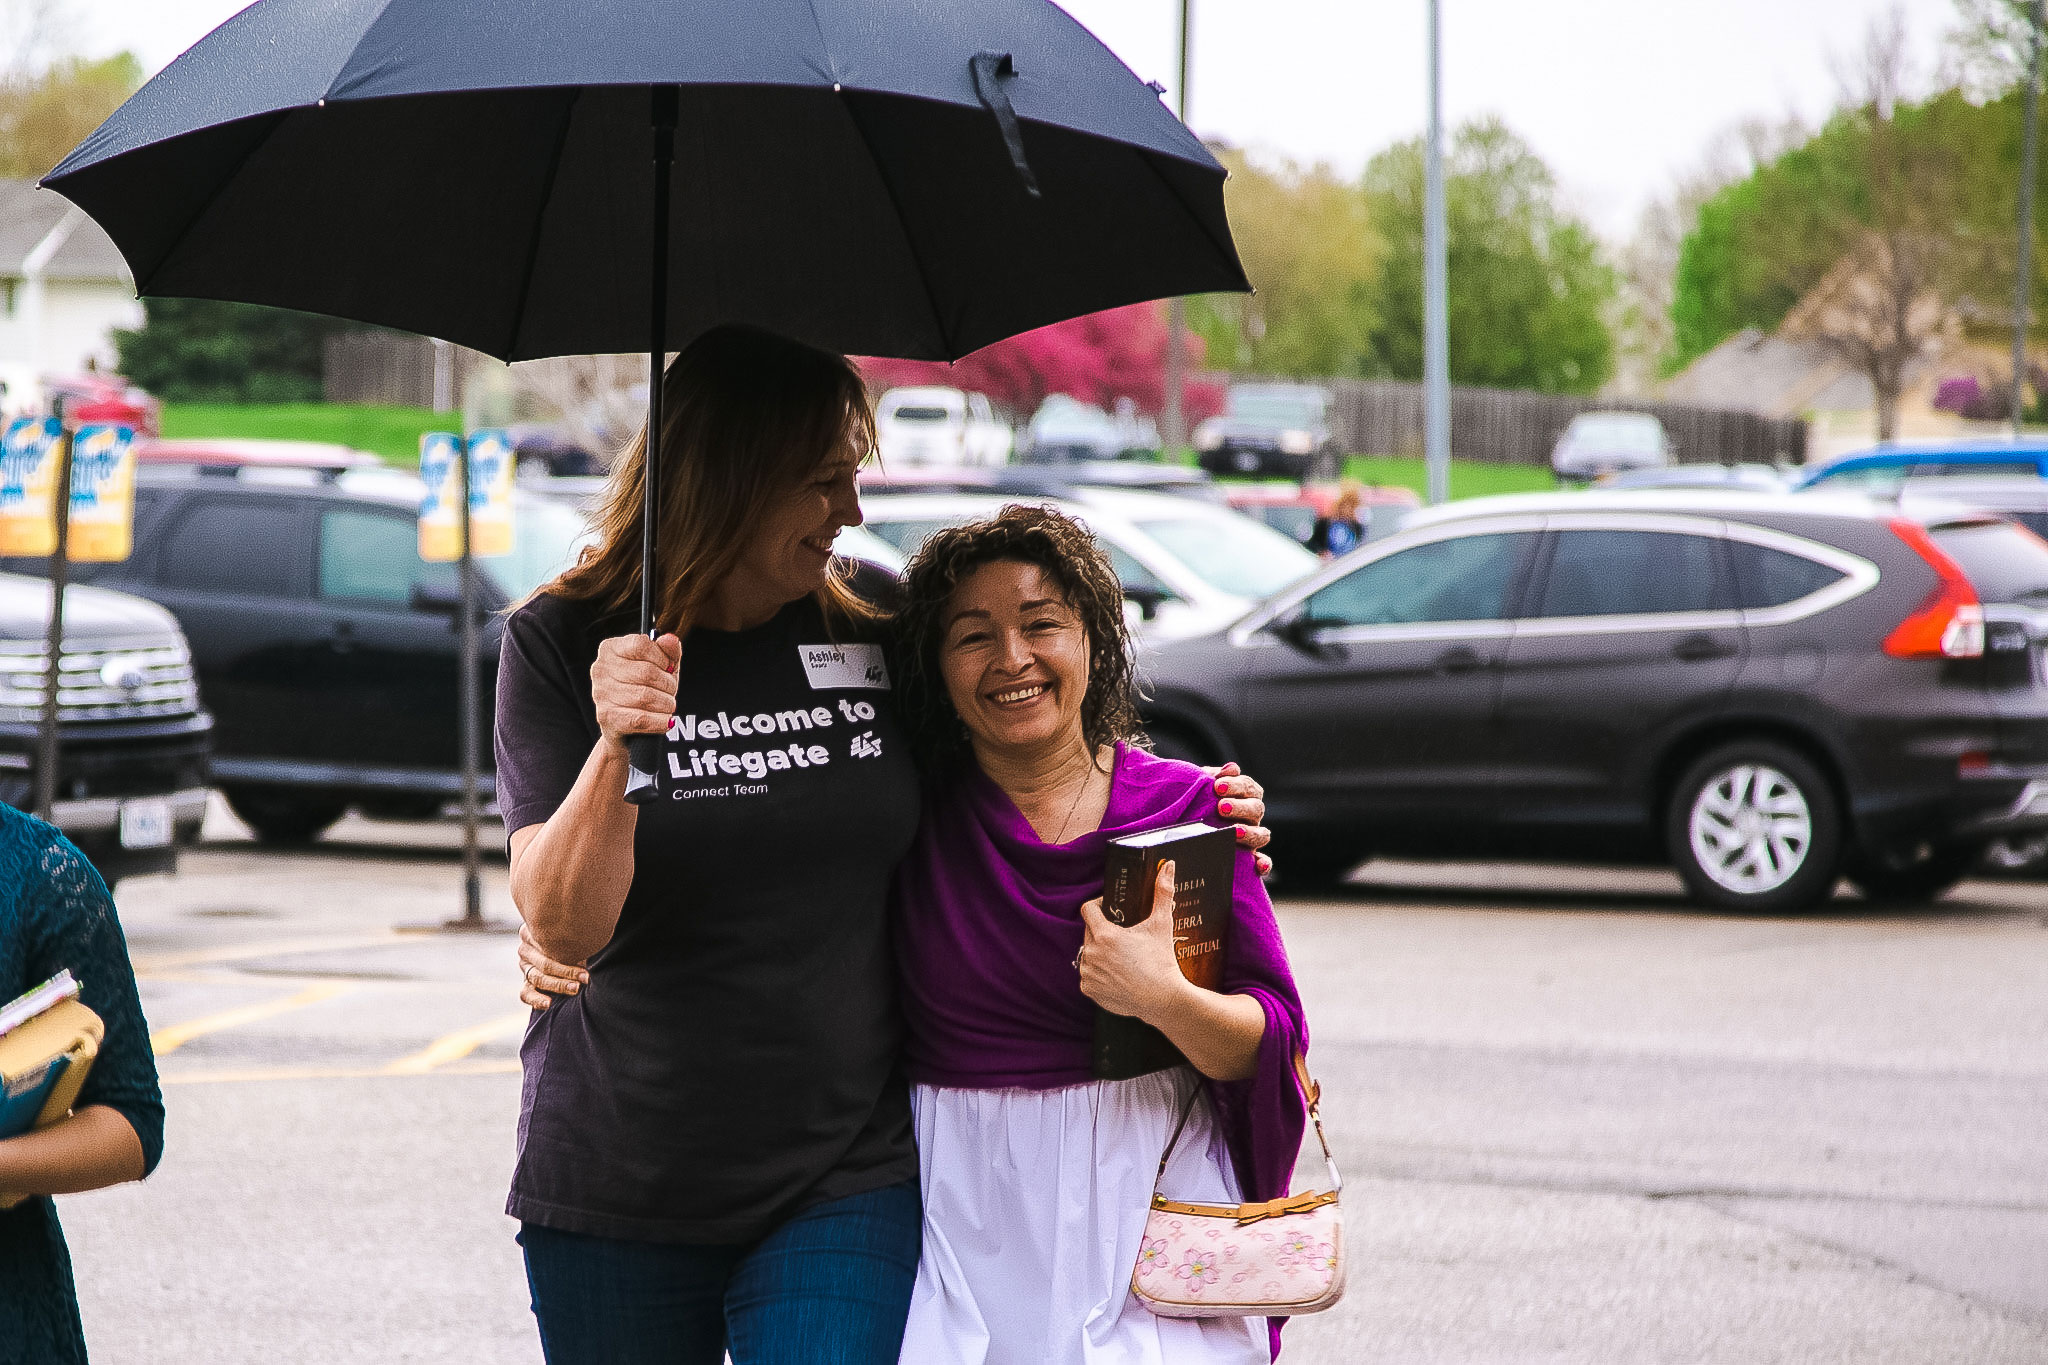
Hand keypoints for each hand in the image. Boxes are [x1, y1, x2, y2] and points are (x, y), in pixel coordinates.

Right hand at [518, 921, 588, 1010]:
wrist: (571, 952)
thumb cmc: (575, 940)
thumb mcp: (574, 936)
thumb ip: (575, 938)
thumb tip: (592, 942)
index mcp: (534, 931)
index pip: (545, 942)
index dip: (567, 952)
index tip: (586, 960)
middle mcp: (526, 949)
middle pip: (544, 963)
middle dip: (567, 972)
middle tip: (585, 977)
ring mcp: (525, 966)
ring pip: (538, 978)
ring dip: (558, 985)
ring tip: (575, 989)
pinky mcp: (526, 983)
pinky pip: (525, 994)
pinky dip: (536, 999)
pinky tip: (548, 1004)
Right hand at [591, 632, 681, 753]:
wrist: (625, 726)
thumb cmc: (645, 688)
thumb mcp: (660, 666)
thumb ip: (668, 651)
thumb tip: (670, 640)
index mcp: (611, 649)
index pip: (640, 645)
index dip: (662, 657)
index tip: (669, 668)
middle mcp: (601, 669)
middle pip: (646, 672)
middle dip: (668, 684)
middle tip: (671, 691)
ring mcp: (601, 693)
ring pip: (645, 697)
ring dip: (666, 704)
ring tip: (668, 705)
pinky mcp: (606, 717)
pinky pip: (641, 718)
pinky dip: (660, 721)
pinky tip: (666, 721)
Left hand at [1077, 859, 1190, 1023]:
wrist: (1163, 999)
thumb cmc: (1162, 960)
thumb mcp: (1162, 924)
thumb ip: (1163, 892)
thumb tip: (1168, 865)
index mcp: (1105, 935)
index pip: (1087, 910)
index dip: (1098, 906)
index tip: (1109, 909)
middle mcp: (1092, 954)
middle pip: (1089, 932)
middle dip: (1103, 931)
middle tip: (1123, 936)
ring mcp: (1088, 973)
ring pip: (1088, 954)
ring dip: (1099, 952)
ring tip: (1121, 956)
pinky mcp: (1089, 990)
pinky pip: (1089, 975)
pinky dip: (1099, 974)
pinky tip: (1116, 974)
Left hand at [1202, 761, 1272, 876]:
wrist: (1182, 827)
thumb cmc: (1195, 803)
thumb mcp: (1200, 788)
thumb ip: (1212, 776)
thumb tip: (1231, 768)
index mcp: (1243, 796)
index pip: (1248, 787)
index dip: (1236, 785)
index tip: (1217, 785)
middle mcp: (1251, 817)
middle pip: (1256, 808)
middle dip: (1240, 806)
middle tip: (1221, 807)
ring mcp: (1251, 838)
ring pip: (1262, 834)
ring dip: (1249, 832)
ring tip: (1233, 831)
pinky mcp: (1249, 859)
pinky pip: (1263, 862)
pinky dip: (1264, 864)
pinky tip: (1258, 866)